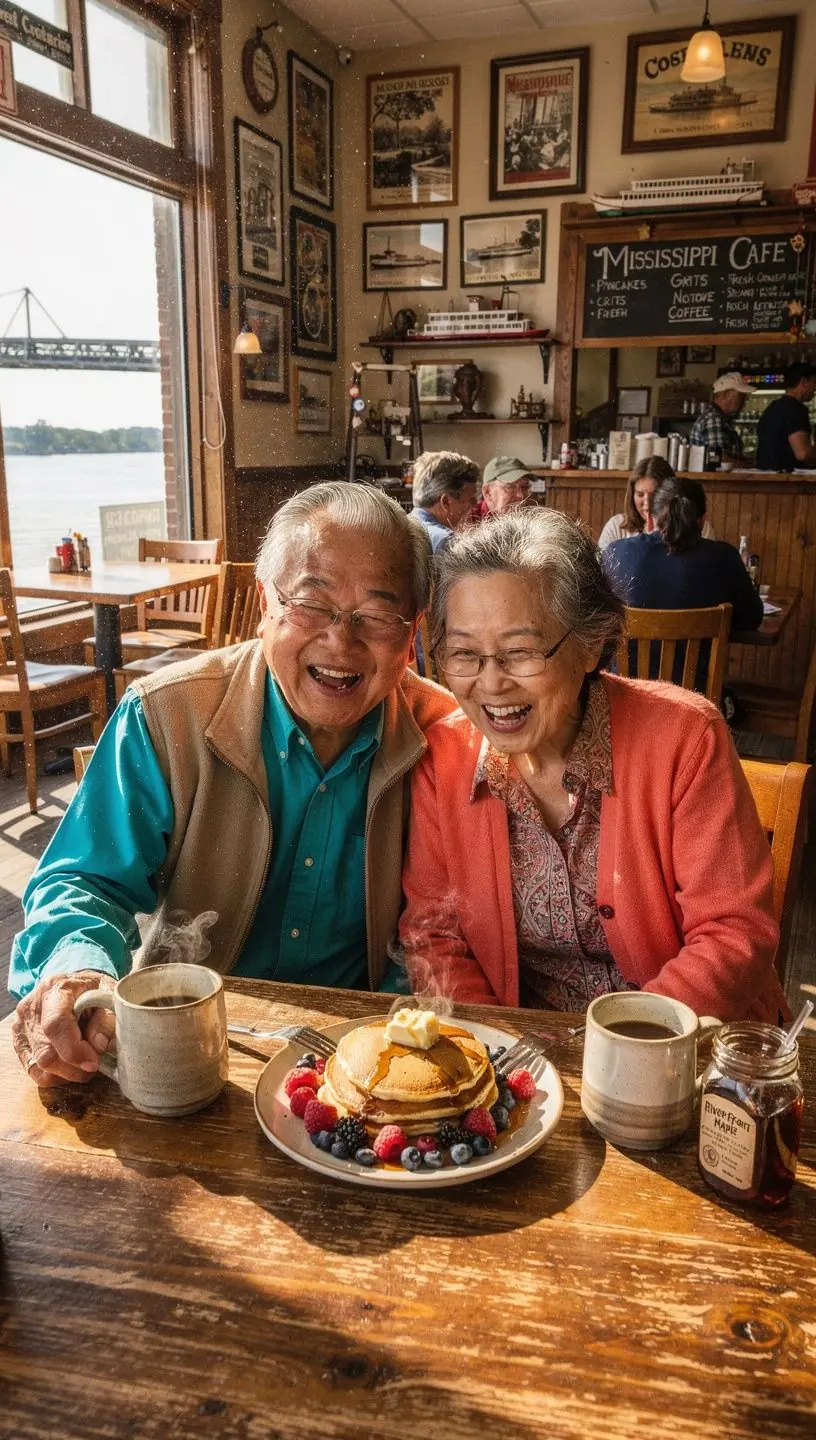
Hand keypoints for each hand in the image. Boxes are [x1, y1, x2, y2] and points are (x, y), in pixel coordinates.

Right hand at [12, 970, 115, 1086]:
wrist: (73, 986)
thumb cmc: (93, 990)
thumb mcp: (109, 995)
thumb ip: (107, 1018)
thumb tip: (99, 1044)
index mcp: (55, 988)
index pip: (56, 1024)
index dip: (73, 1050)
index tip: (93, 1063)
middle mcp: (32, 1006)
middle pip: (47, 1052)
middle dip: (75, 1067)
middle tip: (94, 1063)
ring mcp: (21, 1025)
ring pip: (40, 1065)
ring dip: (67, 1072)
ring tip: (84, 1060)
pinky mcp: (19, 1041)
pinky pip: (35, 1071)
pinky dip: (56, 1075)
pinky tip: (69, 1065)